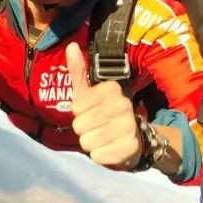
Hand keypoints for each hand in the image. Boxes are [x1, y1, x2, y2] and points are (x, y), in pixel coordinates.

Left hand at [66, 43, 142, 168]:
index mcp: (113, 89)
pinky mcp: (130, 148)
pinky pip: (98, 156)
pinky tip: (110, 148)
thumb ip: (79, 70)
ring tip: (103, 137)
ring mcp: (129, 126)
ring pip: (87, 142)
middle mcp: (124, 105)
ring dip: (91, 143)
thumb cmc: (103, 112)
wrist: (131, 138)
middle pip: (80, 126)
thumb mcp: (88, 91)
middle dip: (84, 129)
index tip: (91, 111)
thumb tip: (71, 46)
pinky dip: (100, 155)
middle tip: (97, 126)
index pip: (77, 107)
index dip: (79, 112)